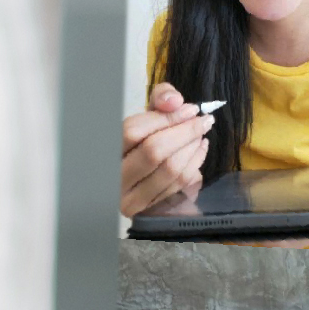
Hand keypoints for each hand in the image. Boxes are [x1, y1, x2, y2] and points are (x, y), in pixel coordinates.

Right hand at [119, 89, 214, 219]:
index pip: (133, 131)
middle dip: (185, 133)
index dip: (166, 118)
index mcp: (106, 148)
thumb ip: (160, 99)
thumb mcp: (146, 115)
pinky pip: (179, 186)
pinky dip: (195, 165)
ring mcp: (128, 197)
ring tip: (201, 135)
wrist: (135, 178)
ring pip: (170, 170)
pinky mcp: (147, 210)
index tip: (190, 110)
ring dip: (193, 149)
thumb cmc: (142, 141)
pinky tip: (199, 151)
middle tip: (203, 122)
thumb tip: (175, 101)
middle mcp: (113, 175)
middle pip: (154, 151)